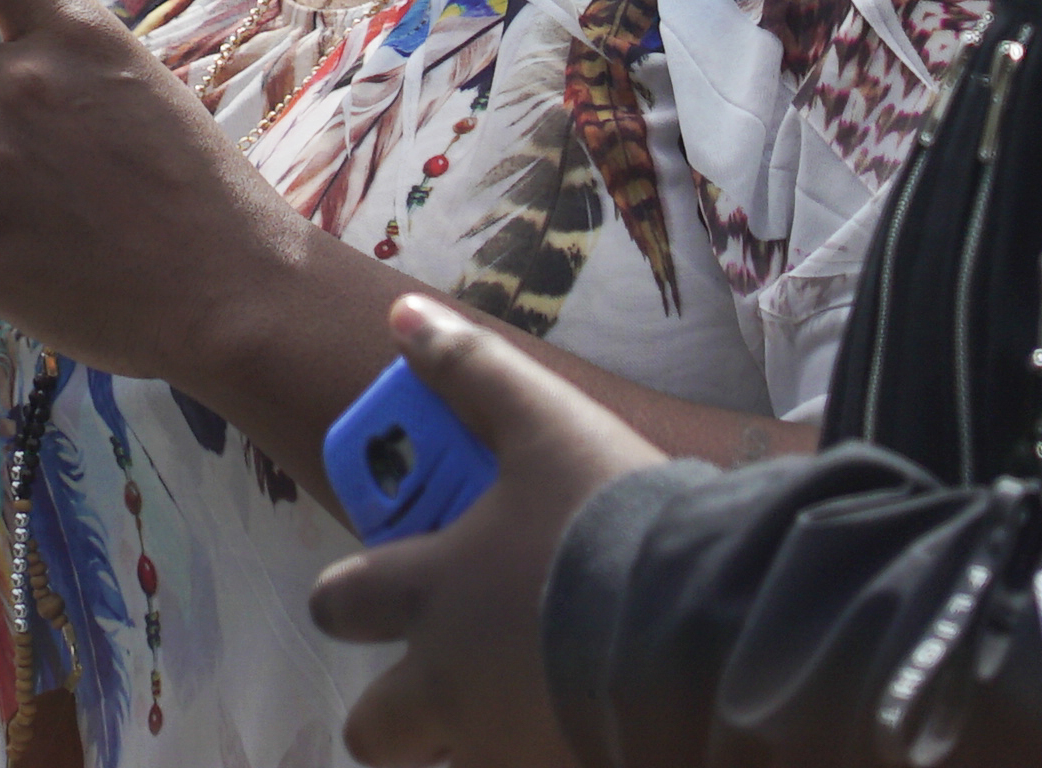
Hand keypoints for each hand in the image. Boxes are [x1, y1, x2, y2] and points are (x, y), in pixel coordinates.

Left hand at [311, 294, 668, 767]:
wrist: (703, 620)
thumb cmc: (612, 518)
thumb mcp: (543, 423)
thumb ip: (470, 370)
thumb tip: (401, 317)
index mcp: (431, 595)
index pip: (338, 604)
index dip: (347, 597)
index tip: (376, 588)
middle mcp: (447, 684)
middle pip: (372, 732)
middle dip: (390, 717)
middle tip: (439, 685)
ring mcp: (500, 743)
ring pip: (449, 763)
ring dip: (469, 741)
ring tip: (529, 700)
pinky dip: (541, 752)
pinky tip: (584, 722)